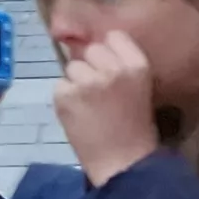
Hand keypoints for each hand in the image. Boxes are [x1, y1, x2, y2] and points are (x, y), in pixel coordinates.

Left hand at [56, 30, 163, 188]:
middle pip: (90, 50)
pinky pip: (59, 86)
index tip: (110, 65)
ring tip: (89, 106)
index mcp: (137, 65)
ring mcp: (86, 82)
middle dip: (91, 66)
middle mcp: (112, 69)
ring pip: (72, 68)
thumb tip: (95, 49)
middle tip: (98, 91)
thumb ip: (121, 66)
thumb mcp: (139, 88)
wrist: (123, 162)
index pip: (114, 36)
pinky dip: (65, 99)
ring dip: (76, 83)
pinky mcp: (65, 95)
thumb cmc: (135, 128)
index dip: (109, 50)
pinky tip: (79, 115)